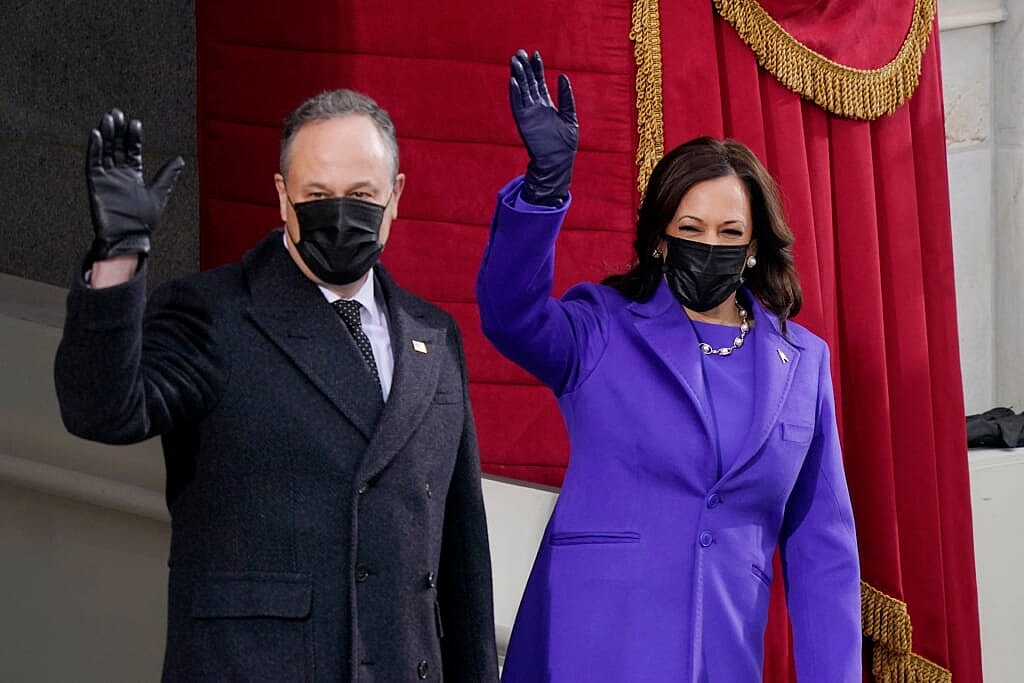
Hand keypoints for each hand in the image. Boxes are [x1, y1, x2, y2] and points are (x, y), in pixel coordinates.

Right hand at [86, 108, 183, 263]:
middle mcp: (119, 174)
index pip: (132, 151)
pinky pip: (93, 163)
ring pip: (105, 151)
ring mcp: (106, 178)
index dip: (133, 137)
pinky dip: (94, 149)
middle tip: (117, 113)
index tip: (135, 123)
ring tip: (108, 118)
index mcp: (133, 175)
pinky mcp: (96, 183)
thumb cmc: (143, 221)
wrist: (129, 238)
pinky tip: (96, 135)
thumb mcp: (159, 194)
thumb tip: (180, 159)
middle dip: (117, 131)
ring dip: (106, 135)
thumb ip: (168, 176)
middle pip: (116, 147)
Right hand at [509, 49, 577, 205]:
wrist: (557, 163)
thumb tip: (563, 76)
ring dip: (517, 76)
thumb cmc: (565, 144)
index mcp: (547, 105)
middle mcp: (536, 108)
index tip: (535, 54)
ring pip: (521, 91)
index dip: (537, 68)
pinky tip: (513, 80)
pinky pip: (517, 105)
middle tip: (519, 52)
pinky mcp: (524, 122)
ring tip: (514, 61)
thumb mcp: (570, 117)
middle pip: (528, 83)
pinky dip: (515, 93)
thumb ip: (566, 97)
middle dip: (524, 68)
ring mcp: (529, 114)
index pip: (540, 82)